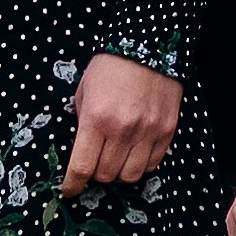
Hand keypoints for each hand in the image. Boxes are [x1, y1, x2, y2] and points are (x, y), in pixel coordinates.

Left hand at [59, 52, 180, 191]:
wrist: (148, 45)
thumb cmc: (109, 67)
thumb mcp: (84, 92)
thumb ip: (82, 122)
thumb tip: (80, 151)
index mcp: (96, 119)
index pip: (81, 166)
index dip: (72, 184)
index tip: (68, 190)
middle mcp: (123, 129)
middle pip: (106, 175)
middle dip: (95, 174)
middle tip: (94, 163)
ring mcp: (148, 132)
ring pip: (131, 175)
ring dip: (119, 172)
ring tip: (115, 158)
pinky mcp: (167, 131)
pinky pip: (153, 164)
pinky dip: (141, 164)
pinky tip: (134, 151)